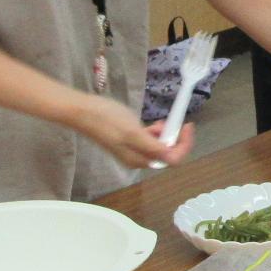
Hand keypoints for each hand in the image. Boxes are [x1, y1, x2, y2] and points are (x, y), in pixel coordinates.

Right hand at [65, 93, 195, 169]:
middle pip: (167, 155)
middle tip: (178, 122)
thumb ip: (153, 146)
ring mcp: (133, 149)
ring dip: (166, 135)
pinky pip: (150, 140)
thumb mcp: (132, 133)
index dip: (183, 145)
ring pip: (159, 147)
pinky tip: (155, 123)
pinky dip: (156, 132)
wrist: (83, 111)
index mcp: (139, 160)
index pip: (172, 160)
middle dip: (176, 139)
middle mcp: (137, 158)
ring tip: (162, 122)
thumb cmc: (107, 120)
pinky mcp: (129, 140)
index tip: (187, 126)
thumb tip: (172, 157)